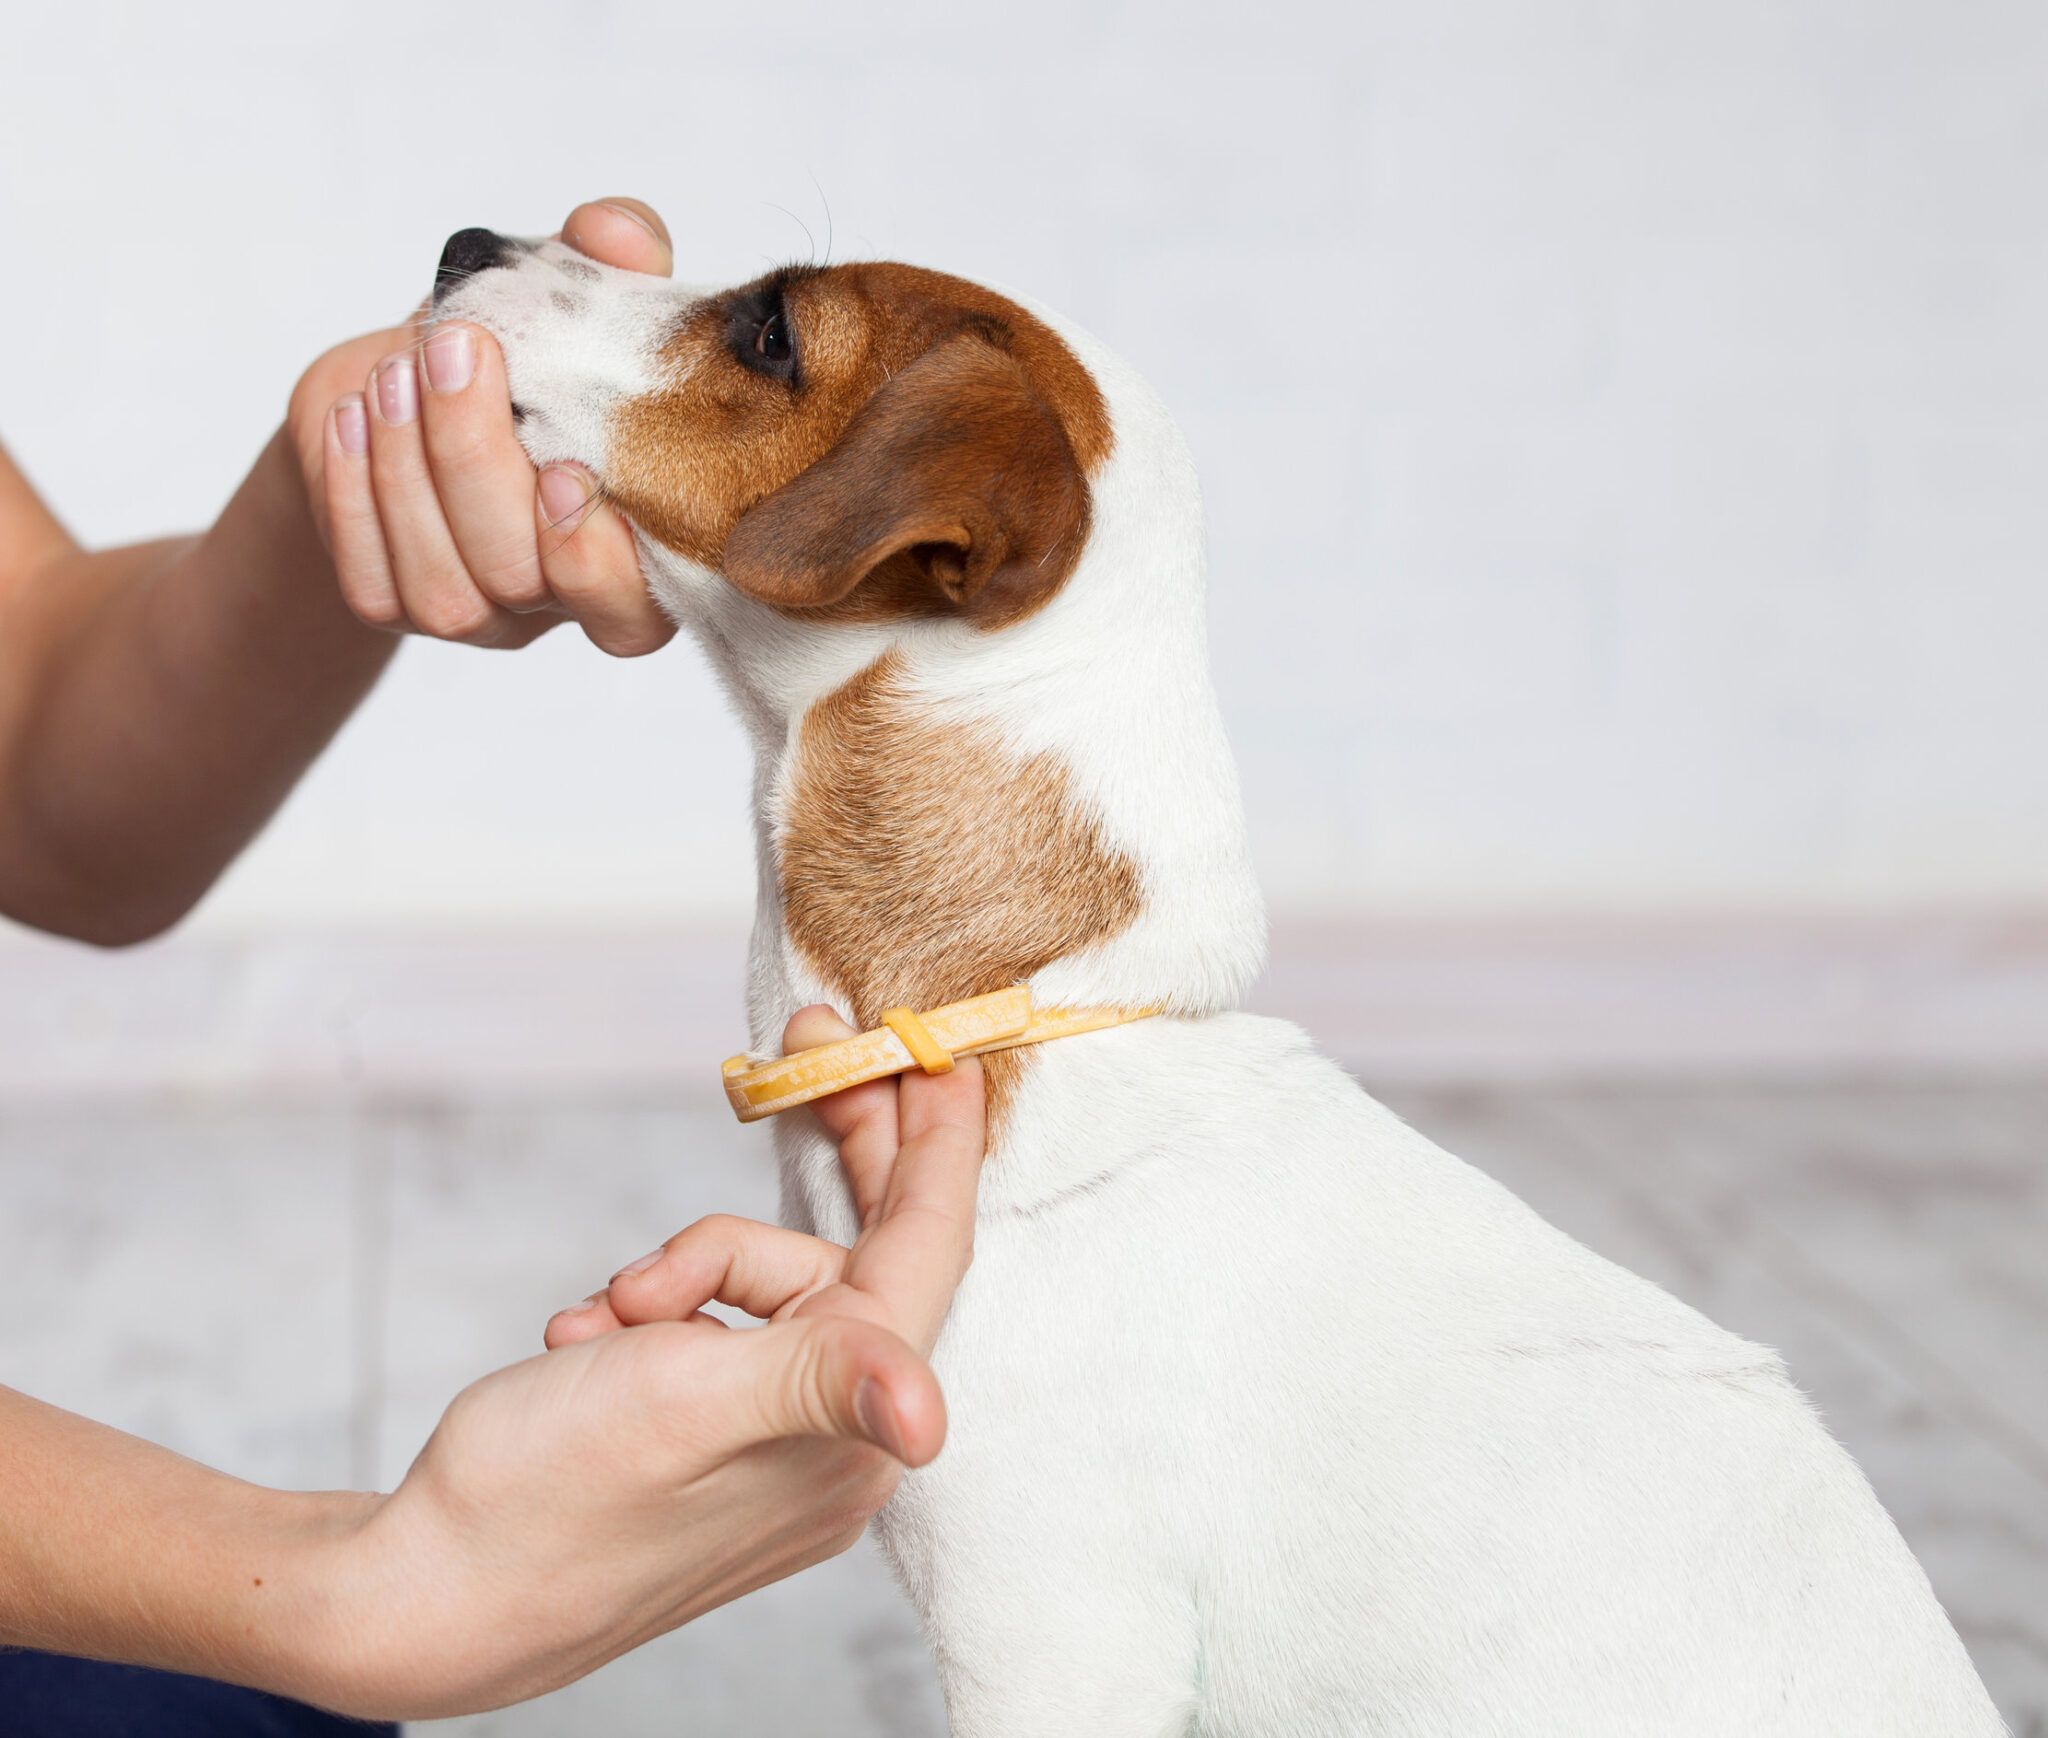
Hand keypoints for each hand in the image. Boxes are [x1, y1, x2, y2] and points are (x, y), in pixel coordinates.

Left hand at [284, 198, 675, 655]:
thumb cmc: (516, 352)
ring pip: (444, 590)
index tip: (562, 466)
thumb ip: (610, 257)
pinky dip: (354, 494)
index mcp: (633, 552)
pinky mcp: (395, 604)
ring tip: (392, 374)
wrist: (408, 383)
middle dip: (476, 465)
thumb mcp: (569, 291)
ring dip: (408, 473)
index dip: (596, 561)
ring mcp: (480, 618)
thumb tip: (619, 235)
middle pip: (521, 580)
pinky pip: (371, 581)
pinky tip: (350, 419)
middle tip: (453, 351)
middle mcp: (560, 604)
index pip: (633, 615)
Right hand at [306, 1006, 986, 1718]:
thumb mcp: (683, 1408)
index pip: (926, 1251)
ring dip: (682, 1268)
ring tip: (608, 1312)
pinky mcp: (716, 1436)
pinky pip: (712, 1325)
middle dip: (833, 1143)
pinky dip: (649, 1310)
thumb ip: (815, 1379)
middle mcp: (831, 1440)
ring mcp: (774, 1441)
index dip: (938, 1142)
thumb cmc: (541, 1501)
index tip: (941, 1046)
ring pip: (763, 1282)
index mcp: (849, 1431)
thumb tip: (929, 1422)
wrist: (418, 1593)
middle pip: (860, 1250)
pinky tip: (582, 1343)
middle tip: (811, 1038)